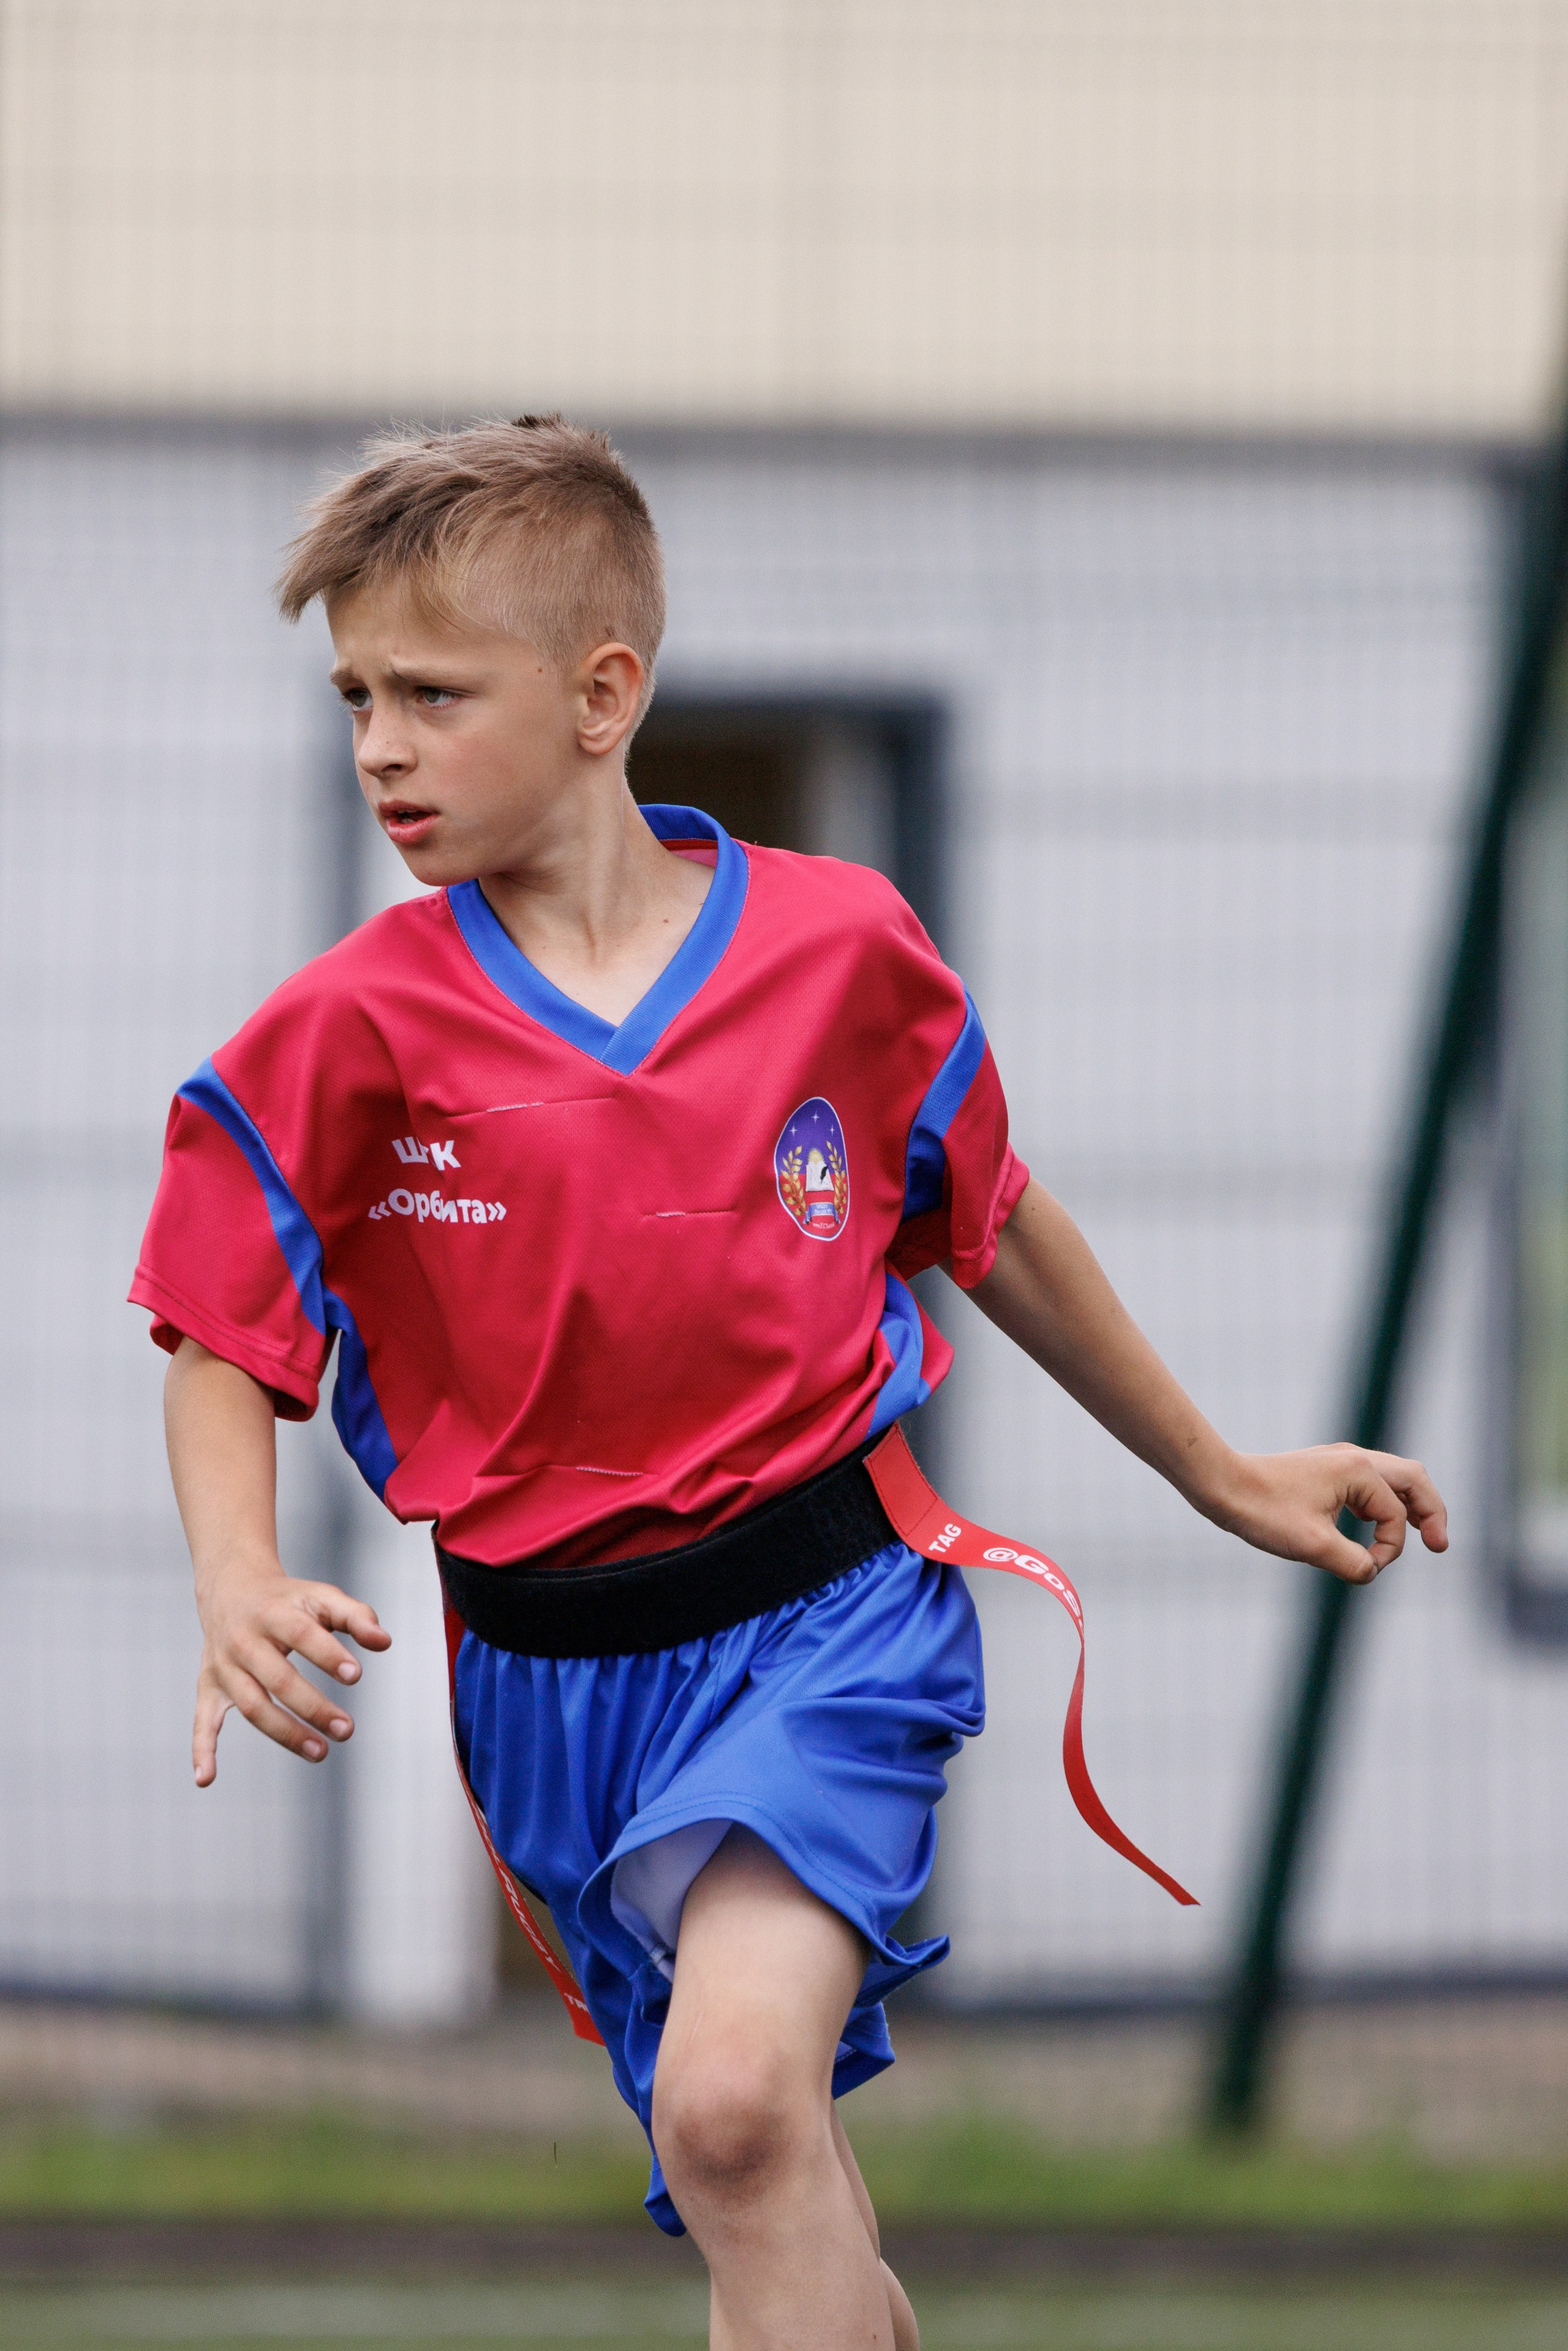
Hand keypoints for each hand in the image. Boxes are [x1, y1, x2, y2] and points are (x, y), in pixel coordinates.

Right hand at [192, 1555, 390, 1785]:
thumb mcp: (321, 1597)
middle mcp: (243, 1640)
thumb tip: (384, 1643)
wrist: (231, 1588)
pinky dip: (201, 1750)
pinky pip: (202, 1721)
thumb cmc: (289, 1600)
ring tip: (320, 1752)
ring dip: (284, 1733)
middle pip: (277, 1679)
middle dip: (313, 1707)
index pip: (302, 1634)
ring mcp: (224, 1667)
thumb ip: (356, 1616)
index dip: (328, 1655)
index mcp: (274, 1612)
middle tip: (346, 1730)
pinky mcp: (209, 1687)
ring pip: (252, 1705)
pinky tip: (206, 1779)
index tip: (356, 1676)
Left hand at [1210, 1445, 1448, 1582]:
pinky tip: (1375, 1525)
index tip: (1367, 1567)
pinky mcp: (1325, 1471)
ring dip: (1409, 1506)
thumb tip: (1371, 1571)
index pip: (1395, 1516)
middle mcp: (1355, 1458)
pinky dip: (1382, 1505)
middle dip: (1432, 1512)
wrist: (1222, 1486)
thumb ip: (1353, 1563)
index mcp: (1358, 1470)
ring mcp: (1340, 1461)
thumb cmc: (1263, 1511)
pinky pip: (1369, 1484)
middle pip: (1413, 1480)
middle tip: (1439, 1546)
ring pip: (1393, 1479)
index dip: (1389, 1549)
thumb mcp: (1313, 1546)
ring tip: (1423, 1534)